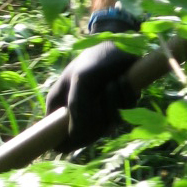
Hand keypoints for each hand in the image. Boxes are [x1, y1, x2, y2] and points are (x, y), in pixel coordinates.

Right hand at [46, 36, 138, 152]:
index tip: (79, 135)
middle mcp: (82, 114)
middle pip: (88, 137)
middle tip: (99, 97)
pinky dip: (125, 97)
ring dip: (112, 103)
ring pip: (109, 125)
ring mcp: (103, 111)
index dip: (69, 143)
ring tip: (111, 83)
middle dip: (96, 119)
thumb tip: (76, 136)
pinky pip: (125, 113)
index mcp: (62, 109)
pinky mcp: (121, 105)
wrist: (118, 43)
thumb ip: (77, 107)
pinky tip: (122, 80)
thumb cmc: (93, 60)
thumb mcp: (80, 80)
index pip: (61, 141)